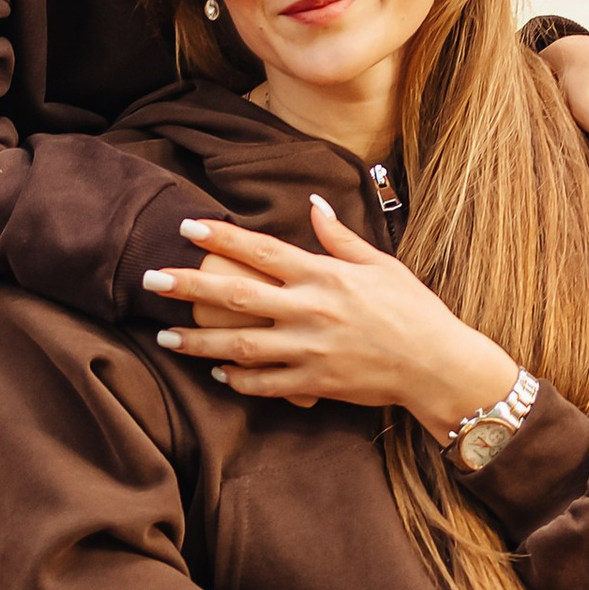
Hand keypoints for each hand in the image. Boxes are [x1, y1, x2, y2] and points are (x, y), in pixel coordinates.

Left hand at [142, 198, 516, 429]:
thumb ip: (340, 238)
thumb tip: (312, 206)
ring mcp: (309, 350)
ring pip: (239, 345)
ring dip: (198, 340)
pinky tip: (216, 371)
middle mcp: (311, 310)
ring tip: (165, 335)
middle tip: (150, 279)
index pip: (260, 251)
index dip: (219, 237)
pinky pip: (265, 383)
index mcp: (325, 275)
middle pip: (236, 295)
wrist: (438, 366)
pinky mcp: (314, 383)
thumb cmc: (414, 310)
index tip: (185, 227)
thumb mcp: (382, 264)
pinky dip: (237, 379)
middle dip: (188, 287)